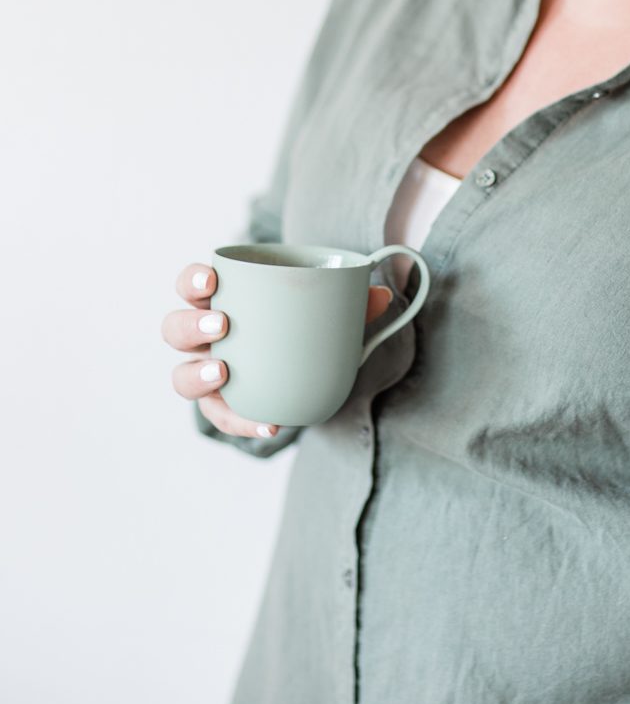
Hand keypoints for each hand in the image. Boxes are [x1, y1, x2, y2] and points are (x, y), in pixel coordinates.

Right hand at [162, 262, 392, 438]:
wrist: (300, 365)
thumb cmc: (299, 325)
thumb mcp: (323, 310)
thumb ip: (349, 302)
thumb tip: (380, 294)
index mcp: (219, 300)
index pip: (191, 284)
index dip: (192, 280)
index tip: (211, 279)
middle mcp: (203, 337)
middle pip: (175, 329)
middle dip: (191, 325)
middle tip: (221, 324)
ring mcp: (207, 372)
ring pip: (182, 376)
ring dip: (198, 374)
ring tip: (224, 372)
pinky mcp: (222, 407)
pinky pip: (222, 418)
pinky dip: (243, 422)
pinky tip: (269, 424)